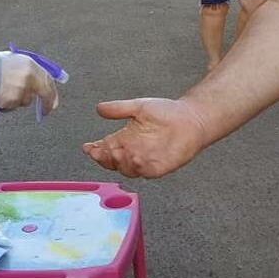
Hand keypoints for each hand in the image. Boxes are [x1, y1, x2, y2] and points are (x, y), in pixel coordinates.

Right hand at [0, 52, 57, 112]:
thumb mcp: (14, 59)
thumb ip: (28, 69)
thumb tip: (37, 78)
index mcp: (30, 65)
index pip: (49, 80)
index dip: (52, 91)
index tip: (54, 99)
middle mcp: (29, 78)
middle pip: (44, 94)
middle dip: (46, 103)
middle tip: (45, 110)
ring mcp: (21, 91)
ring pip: (26, 101)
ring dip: (20, 99)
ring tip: (6, 90)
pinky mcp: (12, 101)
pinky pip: (14, 106)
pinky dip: (9, 103)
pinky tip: (0, 95)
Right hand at [83, 98, 207, 177]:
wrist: (190, 118)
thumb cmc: (166, 112)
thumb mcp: (138, 106)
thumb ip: (118, 108)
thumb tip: (99, 108)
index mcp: (125, 139)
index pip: (104, 149)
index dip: (95, 150)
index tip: (88, 146)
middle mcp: (132, 151)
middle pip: (112, 160)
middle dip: (106, 156)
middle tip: (104, 148)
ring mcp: (145, 161)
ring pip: (126, 168)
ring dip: (120, 161)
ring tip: (117, 152)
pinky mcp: (159, 167)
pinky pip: (146, 171)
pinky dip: (139, 167)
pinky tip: (136, 159)